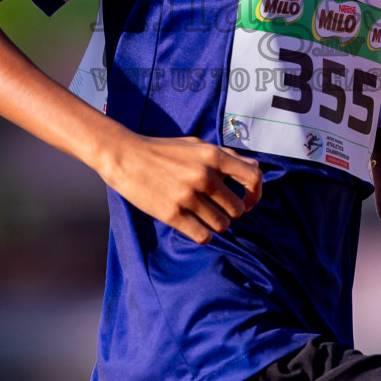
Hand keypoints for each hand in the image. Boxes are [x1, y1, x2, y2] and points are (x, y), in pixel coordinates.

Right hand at [98, 134, 263, 243]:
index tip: (247, 202)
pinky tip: (197, 229)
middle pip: (236, 209)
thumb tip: (255, 166)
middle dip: (230, 213)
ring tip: (205, 219)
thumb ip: (226, 155)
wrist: (125, 156)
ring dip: (216, 225)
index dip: (255, 194)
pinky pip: (202, 236)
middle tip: (218, 211)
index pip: (253, 178)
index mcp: (213, 156)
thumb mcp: (196, 144)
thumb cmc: (162, 150)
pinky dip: (204, 236)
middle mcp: (204, 175)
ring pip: (221, 225)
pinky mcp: (172, 214)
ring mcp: (188, 196)